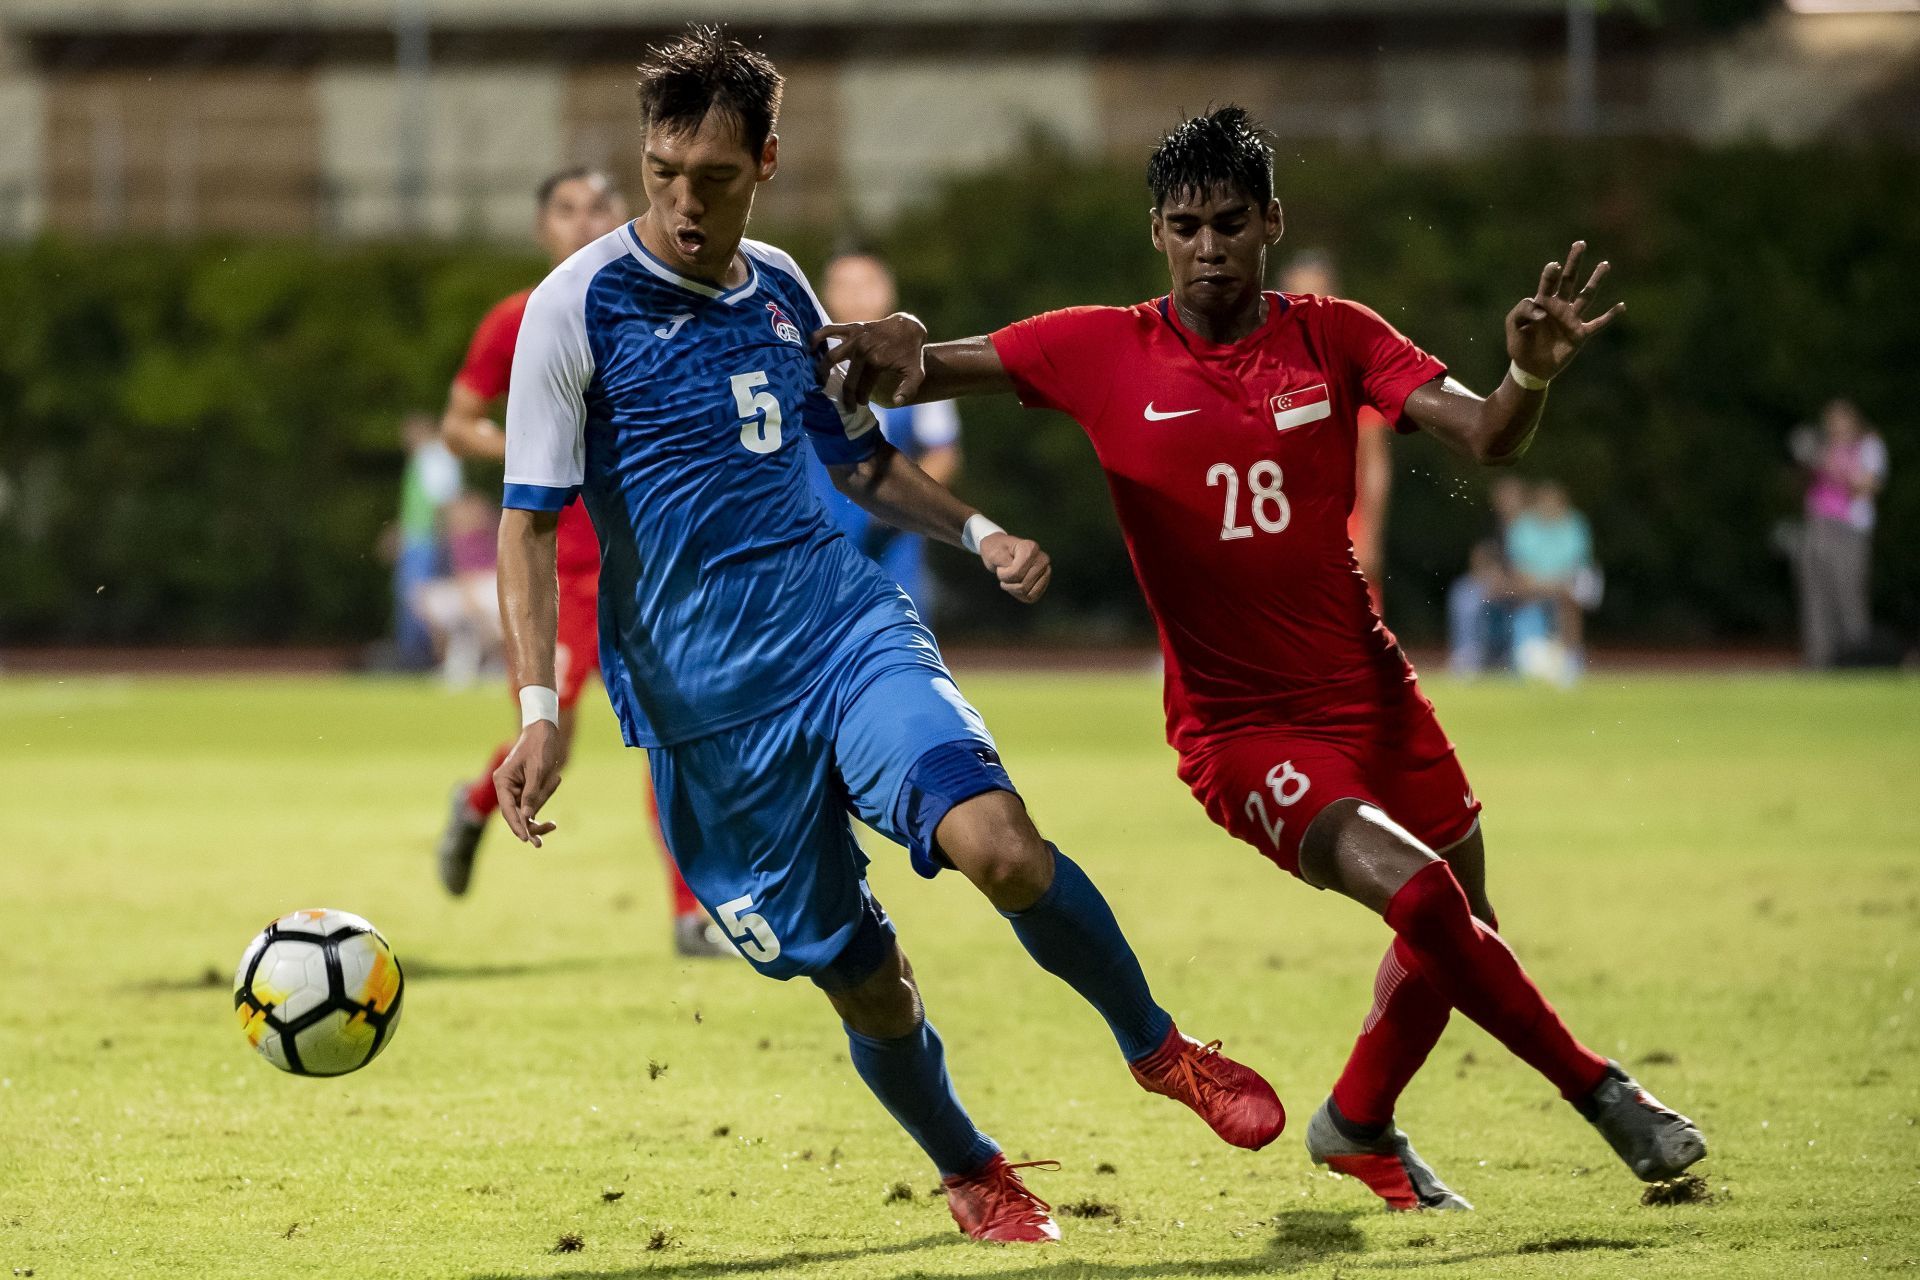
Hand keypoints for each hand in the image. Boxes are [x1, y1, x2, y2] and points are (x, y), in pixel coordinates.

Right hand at [493, 719, 562, 847]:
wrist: (545, 730)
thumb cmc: (540, 746)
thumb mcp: (538, 770)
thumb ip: (532, 794)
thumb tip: (527, 818)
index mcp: (502, 781)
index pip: (508, 810)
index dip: (517, 826)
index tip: (526, 839)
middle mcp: (506, 787)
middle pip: (517, 814)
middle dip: (532, 821)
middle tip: (546, 835)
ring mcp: (516, 788)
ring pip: (529, 808)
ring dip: (544, 796)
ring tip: (553, 777)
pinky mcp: (526, 787)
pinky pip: (537, 799)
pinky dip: (546, 792)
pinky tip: (554, 777)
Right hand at [812, 313, 928, 409]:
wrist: (909, 327)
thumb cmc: (912, 353)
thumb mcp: (916, 373)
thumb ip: (908, 390)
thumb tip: (896, 402)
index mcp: (875, 362)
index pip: (860, 387)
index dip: (858, 400)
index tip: (858, 406)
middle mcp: (862, 350)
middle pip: (846, 378)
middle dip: (845, 394)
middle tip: (844, 403)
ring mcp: (855, 337)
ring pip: (831, 356)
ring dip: (823, 370)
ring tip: (819, 381)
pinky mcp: (852, 327)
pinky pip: (830, 329)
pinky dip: (817, 336)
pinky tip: (810, 347)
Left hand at [979, 531, 1050, 603]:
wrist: (1002, 552)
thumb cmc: (997, 551)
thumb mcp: (993, 553)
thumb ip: (1001, 560)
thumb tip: (1013, 571)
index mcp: (1031, 548)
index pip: (1016, 573)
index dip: (1003, 574)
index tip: (1001, 566)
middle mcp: (1043, 559)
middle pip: (1023, 586)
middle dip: (1008, 583)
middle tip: (1005, 572)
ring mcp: (1046, 571)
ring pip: (1028, 594)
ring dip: (1014, 589)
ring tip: (1010, 578)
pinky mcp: (1044, 583)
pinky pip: (1032, 598)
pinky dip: (1020, 595)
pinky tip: (1015, 585)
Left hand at [1506, 240, 1623, 382]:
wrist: (1529, 367)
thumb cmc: (1519, 344)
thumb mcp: (1513, 325)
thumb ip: (1521, 311)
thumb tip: (1541, 309)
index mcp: (1542, 301)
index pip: (1549, 281)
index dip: (1551, 272)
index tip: (1554, 266)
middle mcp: (1559, 306)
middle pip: (1569, 279)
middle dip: (1574, 262)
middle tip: (1580, 243)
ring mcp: (1571, 319)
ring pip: (1587, 295)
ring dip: (1596, 280)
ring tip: (1604, 264)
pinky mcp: (1580, 334)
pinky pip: (1598, 323)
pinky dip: (1610, 316)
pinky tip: (1621, 306)